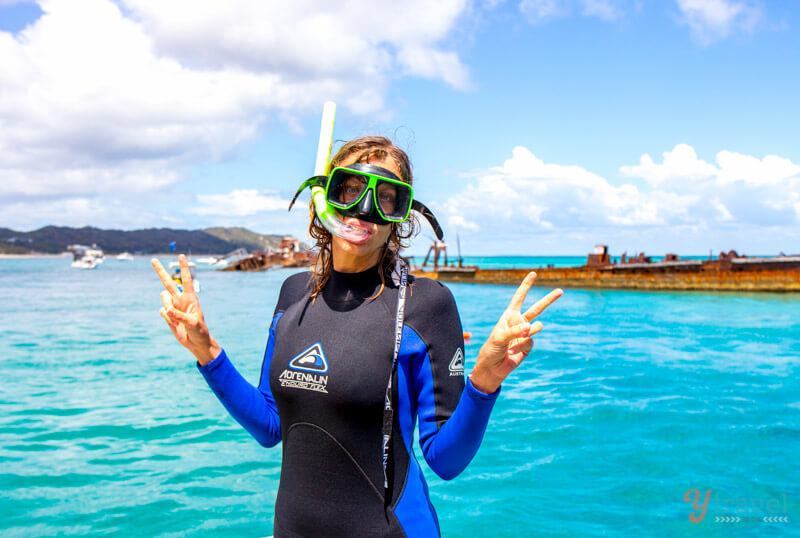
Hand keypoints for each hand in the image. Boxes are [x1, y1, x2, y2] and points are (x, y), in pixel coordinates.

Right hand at [152, 254, 220, 365]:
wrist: (196, 343)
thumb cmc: (199, 331)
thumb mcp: (193, 324)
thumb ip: (179, 316)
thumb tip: (166, 309)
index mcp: (190, 299)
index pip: (186, 280)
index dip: (184, 268)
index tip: (181, 256)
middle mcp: (181, 300)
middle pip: (168, 283)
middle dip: (160, 272)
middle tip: (153, 260)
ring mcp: (173, 307)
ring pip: (163, 300)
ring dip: (167, 308)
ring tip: (177, 318)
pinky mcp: (168, 316)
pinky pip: (162, 312)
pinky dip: (167, 318)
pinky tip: (174, 323)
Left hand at [470, 271, 562, 392]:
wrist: (493, 368)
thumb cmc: (491, 350)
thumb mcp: (499, 338)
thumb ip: (514, 331)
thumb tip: (530, 328)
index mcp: (509, 315)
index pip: (519, 298)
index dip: (526, 286)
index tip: (534, 273)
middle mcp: (519, 322)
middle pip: (537, 309)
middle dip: (548, 300)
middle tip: (561, 291)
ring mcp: (525, 334)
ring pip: (536, 327)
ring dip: (529, 332)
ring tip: (518, 338)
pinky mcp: (528, 345)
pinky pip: (530, 342)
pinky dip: (522, 346)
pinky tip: (513, 351)